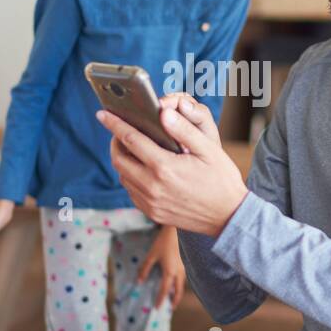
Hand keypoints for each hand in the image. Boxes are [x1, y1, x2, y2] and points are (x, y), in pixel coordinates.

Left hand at [96, 94, 246, 237]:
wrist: (228, 217)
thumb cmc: (221, 180)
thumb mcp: (209, 150)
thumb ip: (185, 130)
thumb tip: (163, 113)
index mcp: (164, 167)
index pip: (131, 139)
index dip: (114, 124)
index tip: (103, 113)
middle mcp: (152, 186)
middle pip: (119, 159)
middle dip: (115, 141)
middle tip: (119, 130)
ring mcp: (150, 202)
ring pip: (123, 176)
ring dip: (122, 159)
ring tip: (130, 147)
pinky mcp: (152, 212)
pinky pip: (131, 191)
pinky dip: (130, 176)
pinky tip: (141, 168)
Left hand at [139, 225, 186, 308]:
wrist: (177, 230)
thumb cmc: (163, 242)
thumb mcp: (151, 255)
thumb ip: (145, 269)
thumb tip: (139, 282)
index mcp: (170, 272)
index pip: (165, 290)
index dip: (160, 299)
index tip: (157, 308)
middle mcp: (179, 272)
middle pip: (178, 291)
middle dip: (174, 300)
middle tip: (170, 308)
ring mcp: (184, 268)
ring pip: (182, 285)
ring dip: (178, 293)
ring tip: (173, 298)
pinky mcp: (185, 263)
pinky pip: (183, 278)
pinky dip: (180, 284)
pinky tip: (176, 284)